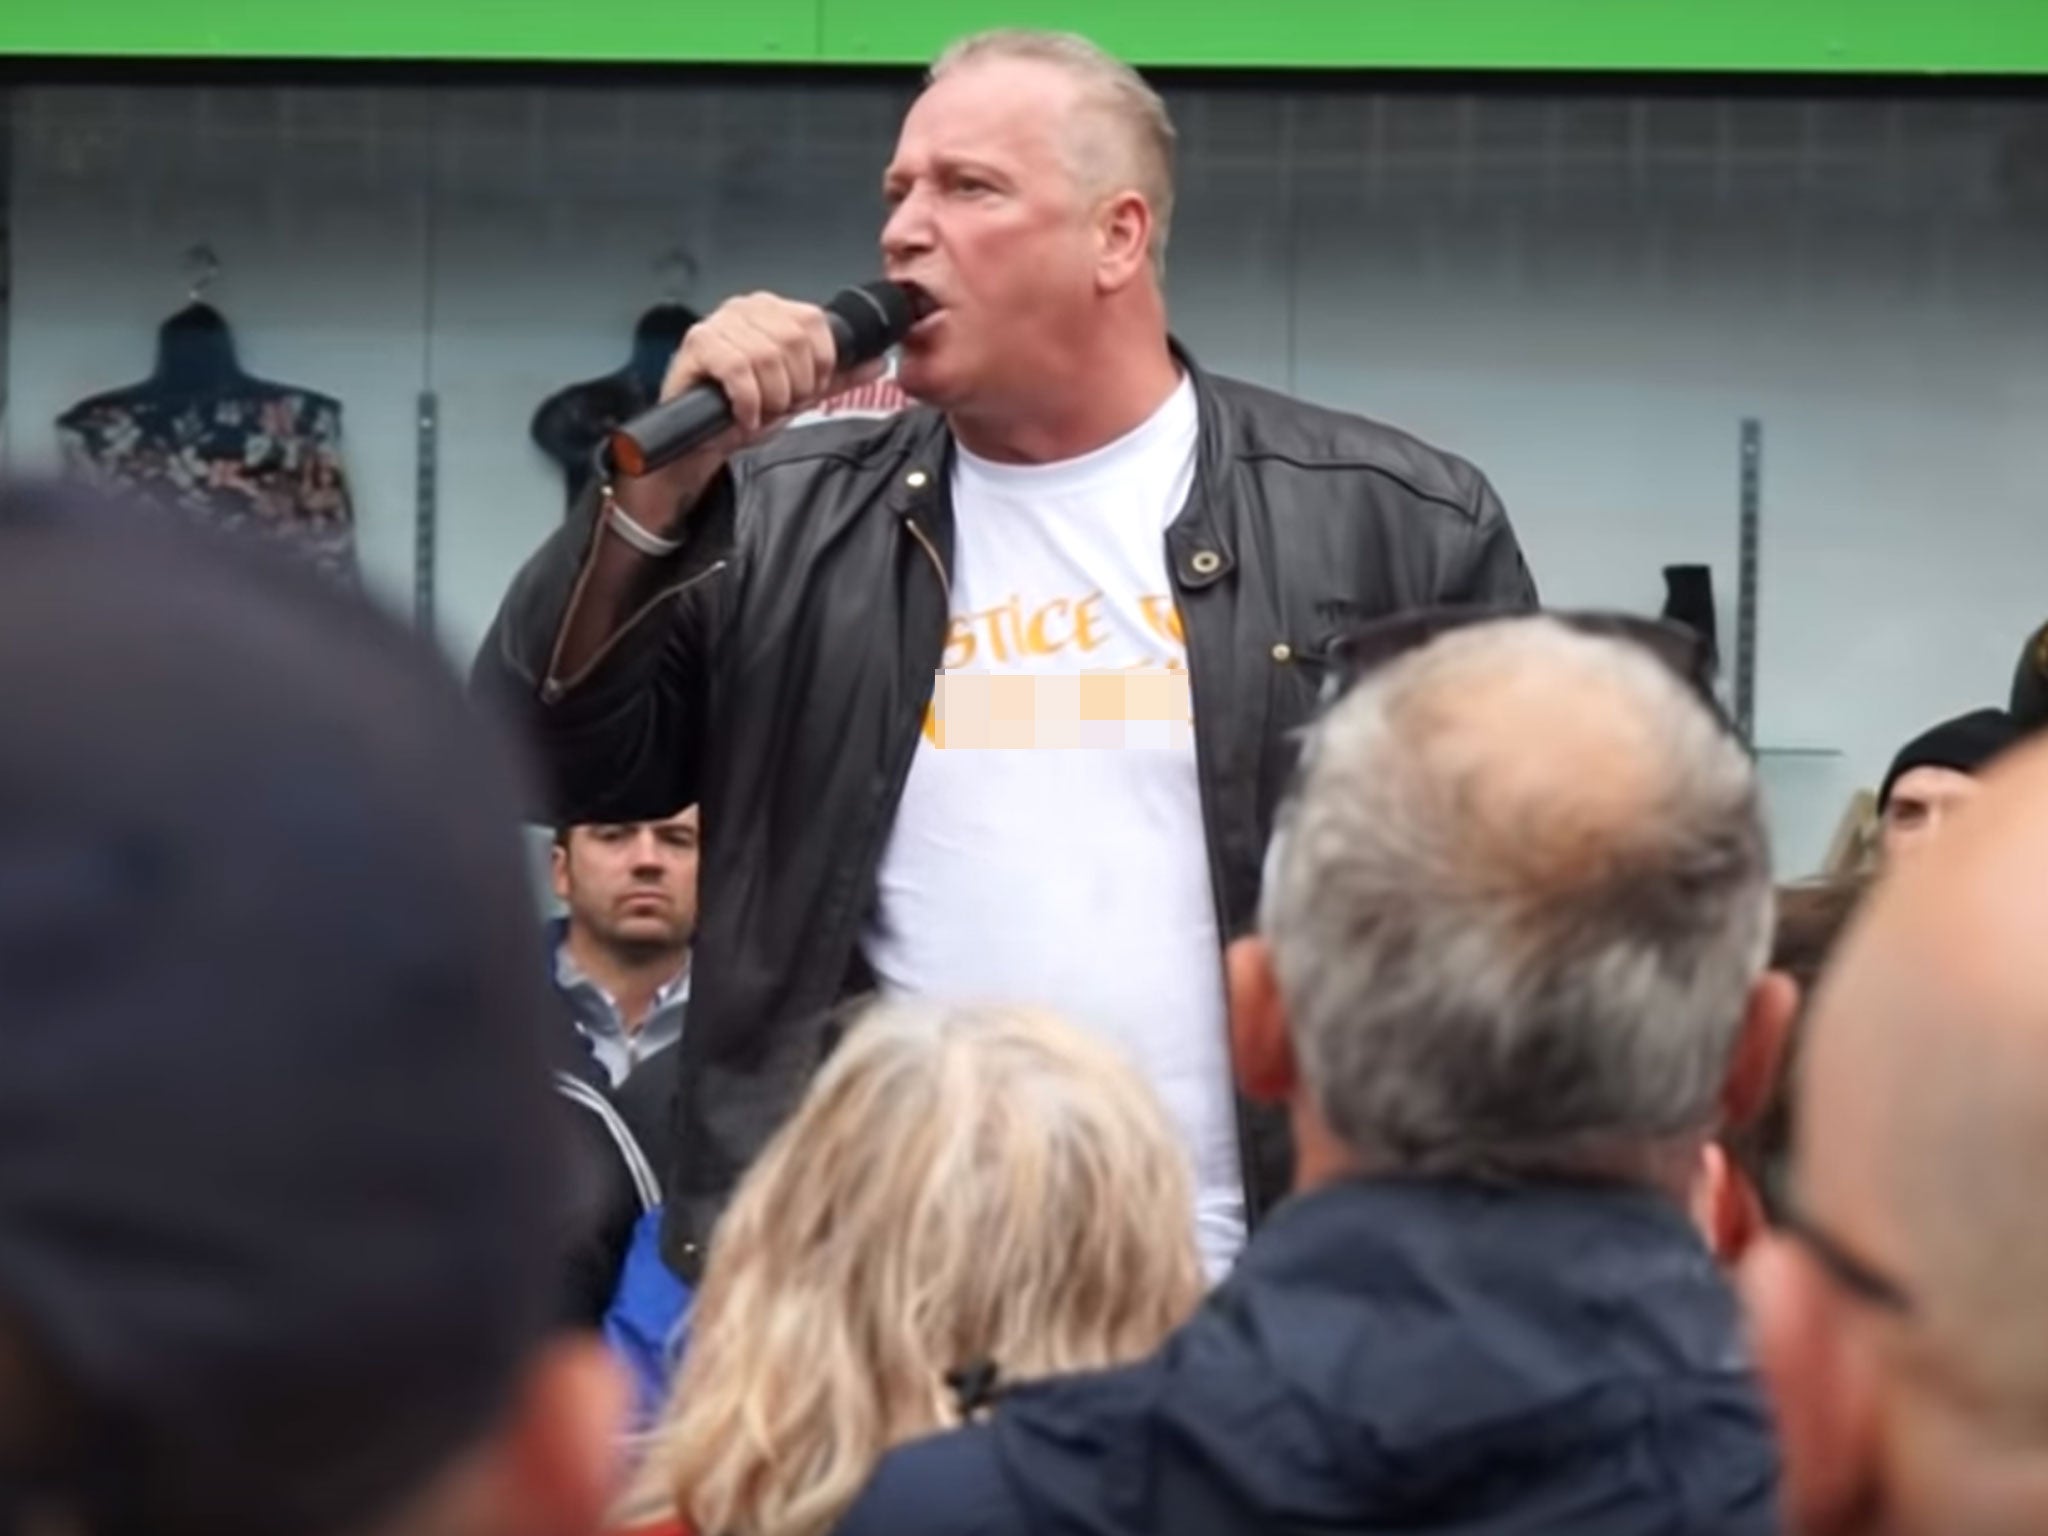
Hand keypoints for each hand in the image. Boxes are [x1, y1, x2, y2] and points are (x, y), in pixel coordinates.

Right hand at [615, 292, 887, 533]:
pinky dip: (749, 402)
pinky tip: (744, 416)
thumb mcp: (798, 394)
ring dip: (770, 397)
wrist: (700, 442)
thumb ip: (838, 377)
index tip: (807, 391)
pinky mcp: (697, 344)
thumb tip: (879, 362)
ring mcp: (718, 323)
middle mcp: (744, 308)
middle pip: (793, 341)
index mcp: (772, 310)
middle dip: (795, 386)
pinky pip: (738, 370)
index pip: (815, 322)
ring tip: (760, 410)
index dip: (820, 364)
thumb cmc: (744, 411)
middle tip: (779, 405)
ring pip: (767, 356)